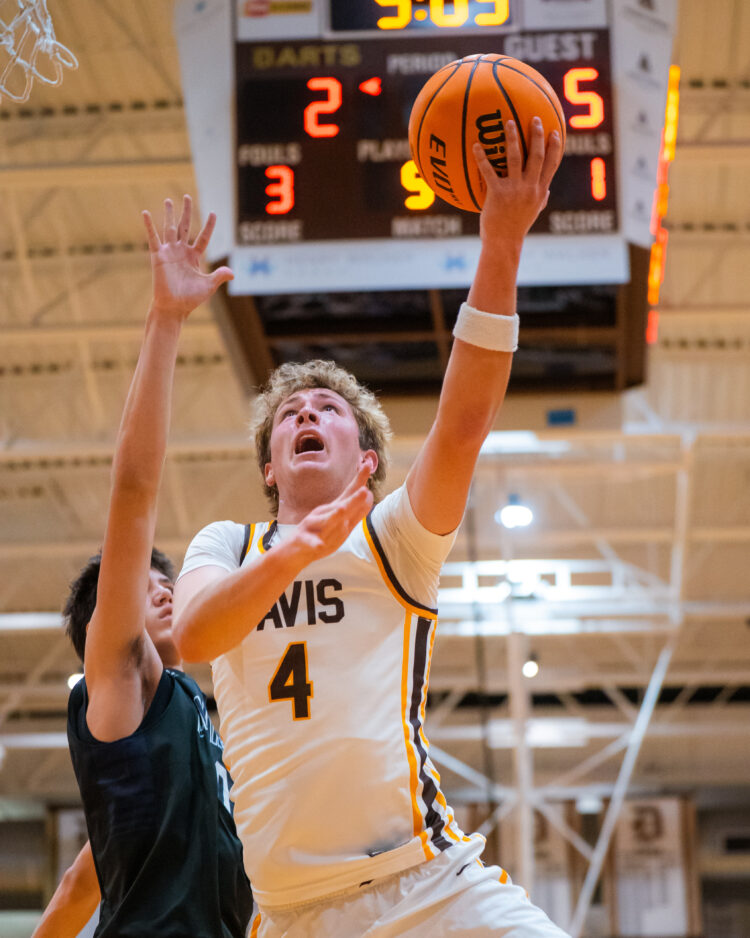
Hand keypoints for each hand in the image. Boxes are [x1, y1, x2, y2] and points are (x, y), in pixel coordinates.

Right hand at [142, 195, 233, 319]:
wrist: (174, 307)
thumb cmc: (190, 299)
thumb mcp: (208, 286)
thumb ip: (219, 276)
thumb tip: (233, 273)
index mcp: (194, 257)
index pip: (203, 237)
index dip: (209, 226)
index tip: (213, 213)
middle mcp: (182, 252)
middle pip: (185, 227)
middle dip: (187, 212)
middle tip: (187, 196)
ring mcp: (169, 252)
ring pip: (170, 228)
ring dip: (170, 214)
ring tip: (169, 200)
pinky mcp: (158, 256)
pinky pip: (153, 238)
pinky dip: (149, 226)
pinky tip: (145, 213)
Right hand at [290, 464, 373, 565]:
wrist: (294, 551)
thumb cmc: (318, 534)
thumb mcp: (337, 521)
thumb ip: (353, 509)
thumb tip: (368, 493)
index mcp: (333, 510)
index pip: (349, 493)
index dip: (359, 480)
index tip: (368, 464)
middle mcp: (323, 515)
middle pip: (340, 506)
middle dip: (353, 500)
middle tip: (364, 490)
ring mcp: (312, 527)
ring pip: (325, 521)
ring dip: (334, 516)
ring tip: (342, 510)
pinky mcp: (304, 540)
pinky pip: (310, 542)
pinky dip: (314, 543)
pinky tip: (319, 544)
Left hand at [473, 117, 562, 244]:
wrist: (504, 242)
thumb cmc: (517, 227)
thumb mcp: (534, 212)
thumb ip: (542, 199)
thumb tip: (548, 190)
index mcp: (540, 191)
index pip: (552, 164)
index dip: (555, 147)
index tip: (555, 131)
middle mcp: (530, 188)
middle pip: (537, 156)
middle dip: (537, 135)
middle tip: (534, 119)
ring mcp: (514, 190)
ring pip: (515, 157)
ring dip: (512, 138)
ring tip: (508, 122)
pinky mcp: (497, 194)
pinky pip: (488, 171)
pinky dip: (482, 157)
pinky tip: (476, 146)